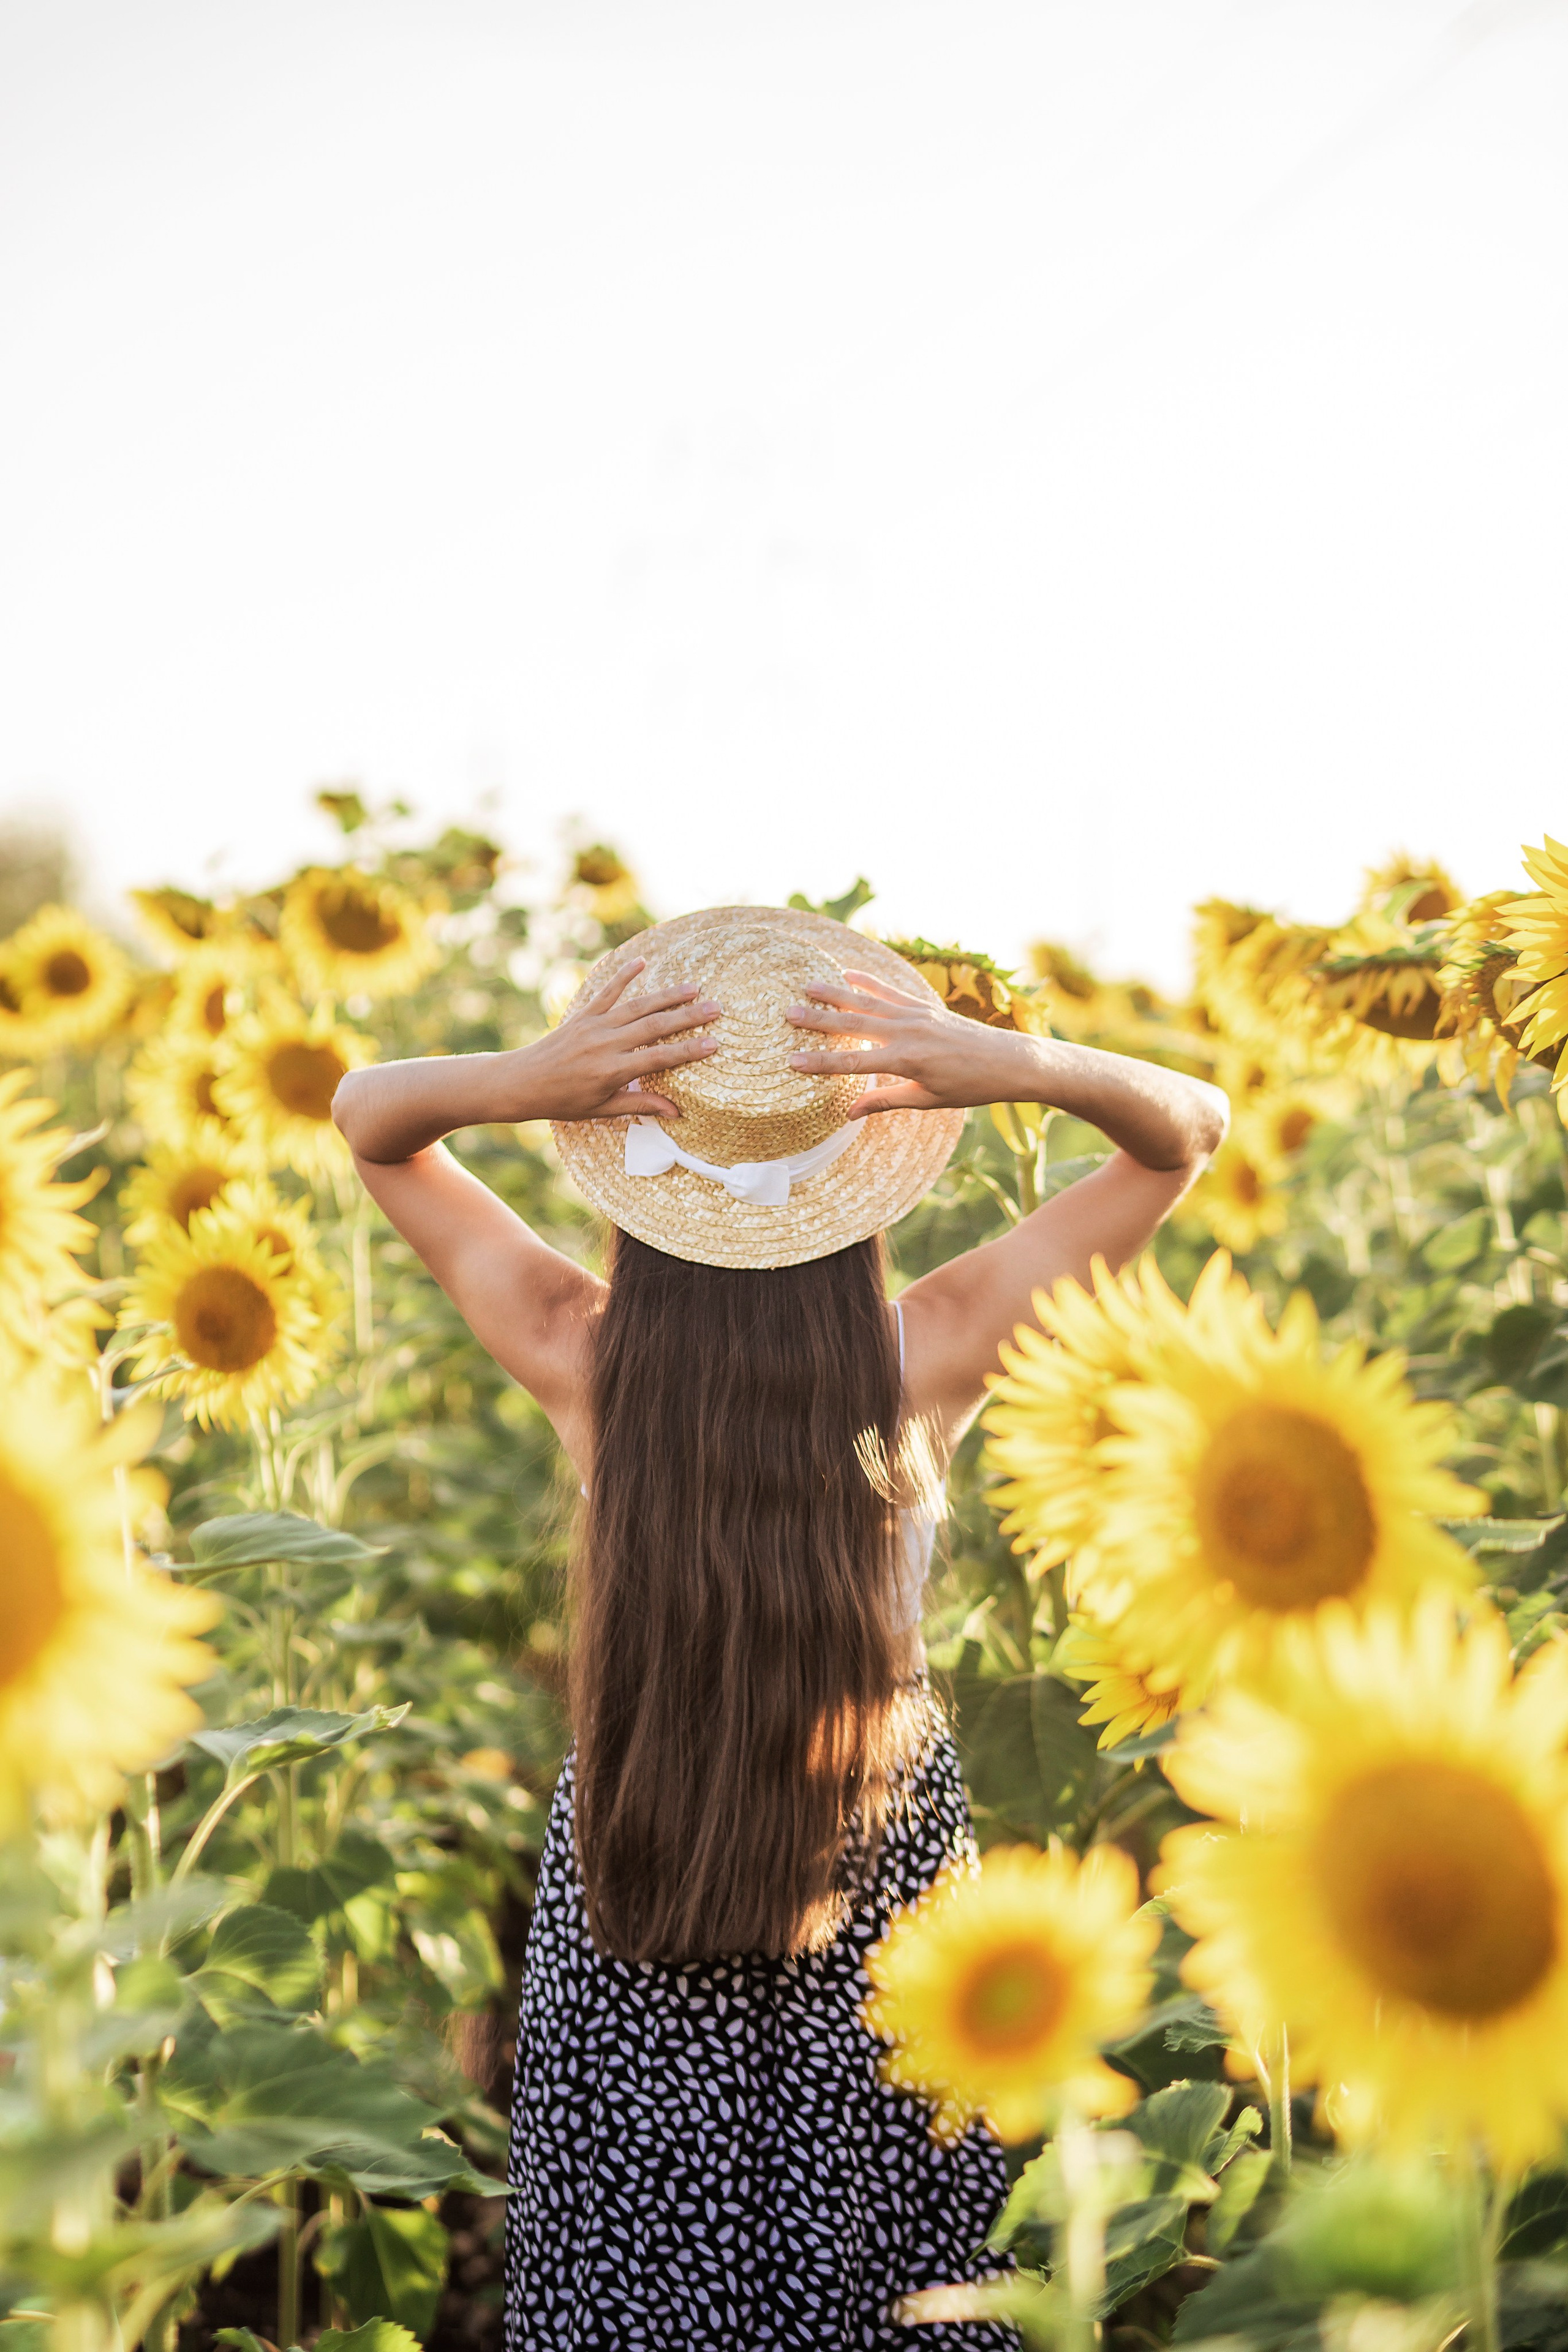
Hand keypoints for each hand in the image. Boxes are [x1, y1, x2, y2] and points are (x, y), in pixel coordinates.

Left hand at [522, 958, 719, 1119]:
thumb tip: (675, 1112)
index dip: (688, 1051)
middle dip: (687, 1017)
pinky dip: (624, 975)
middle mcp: (605, 1044)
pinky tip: (642, 961)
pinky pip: (607, 992)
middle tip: (716, 1008)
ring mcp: (593, 1026)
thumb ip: (639, 1104)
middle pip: (654, 1027)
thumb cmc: (563, 1101)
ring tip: (694, 988)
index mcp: (611, 1071)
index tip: (714, 1044)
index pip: (658, 1059)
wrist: (522, 1081)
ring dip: (667, 996)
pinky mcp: (582, 1015)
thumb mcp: (601, 1109)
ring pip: (636, 1006)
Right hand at [786, 969, 1032, 1115]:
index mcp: (906, 1061)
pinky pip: (892, 991)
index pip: (852, 1062)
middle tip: (787, 1012)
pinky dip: (870, 982)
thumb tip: (849, 1113)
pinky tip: (850, 973)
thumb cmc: (971, 1087)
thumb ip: (886, 1101)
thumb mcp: (928, 1100)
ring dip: (837, 994)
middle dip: (818, 1020)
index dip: (820, 1063)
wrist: (1009, 1061)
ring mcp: (917, 1015)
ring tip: (808, 985)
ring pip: (868, 1002)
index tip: (791, 1061)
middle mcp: (908, 1032)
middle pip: (853, 1024)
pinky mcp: (926, 1006)